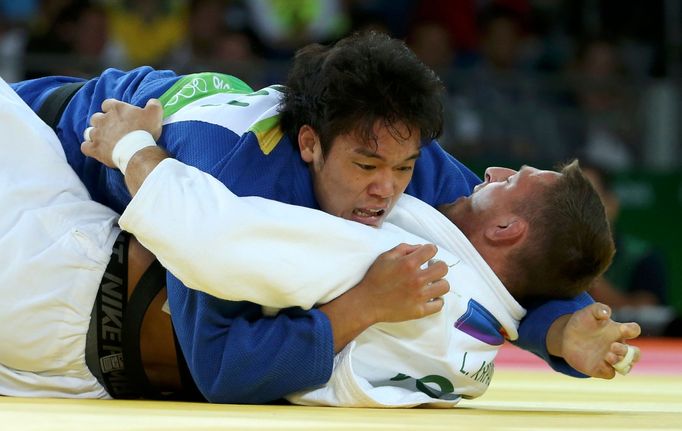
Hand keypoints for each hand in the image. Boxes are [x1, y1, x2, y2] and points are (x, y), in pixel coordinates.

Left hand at [81, 98, 162, 166]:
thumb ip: (153, 105)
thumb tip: (153, 101)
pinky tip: (95, 149)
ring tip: (104, 140)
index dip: (111, 109)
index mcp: (115, 109)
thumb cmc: (145, 131)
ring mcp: (97, 134)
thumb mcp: (155, 114)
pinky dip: (89, 148)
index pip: (107, 104)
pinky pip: (85, 147)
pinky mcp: (94, 149)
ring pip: (89, 132)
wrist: (137, 151)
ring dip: (95, 135)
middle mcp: (103, 119)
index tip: (117, 114)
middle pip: (96, 117)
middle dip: (101, 122)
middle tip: (112, 129)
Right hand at [318, 243, 449, 351]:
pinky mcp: (419, 310)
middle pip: (443, 268)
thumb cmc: (375, 278)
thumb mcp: (385, 257)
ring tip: (432, 283)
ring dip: (439, 282)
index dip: (430, 250)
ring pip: (444, 286)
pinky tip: (430, 297)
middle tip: (430, 269)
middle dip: (438, 265)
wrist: (367, 303)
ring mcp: (419, 296)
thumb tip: (420, 248)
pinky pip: (439, 305)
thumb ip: (404, 248)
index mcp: (409, 263)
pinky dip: (436, 300)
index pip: (432, 250)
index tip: (427, 255)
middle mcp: (417, 279)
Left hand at [556, 303, 640, 378]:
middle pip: (635, 354)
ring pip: (626, 366)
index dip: (632, 330)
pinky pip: (610, 373)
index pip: (634, 330)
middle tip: (613, 346)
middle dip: (629, 352)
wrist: (567, 336)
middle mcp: (618, 346)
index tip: (622, 328)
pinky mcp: (600, 368)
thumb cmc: (582, 322)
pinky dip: (608, 370)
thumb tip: (607, 313)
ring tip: (608, 356)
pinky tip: (600, 364)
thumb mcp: (588, 312)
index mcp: (618, 331)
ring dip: (621, 363)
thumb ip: (598, 309)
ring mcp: (610, 358)